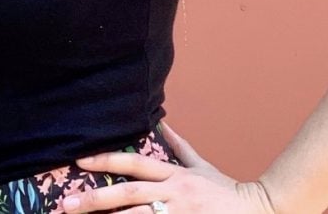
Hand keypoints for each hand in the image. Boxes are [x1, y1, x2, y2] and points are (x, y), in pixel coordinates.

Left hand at [64, 122, 275, 213]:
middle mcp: (174, 194)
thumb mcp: (202, 166)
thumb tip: (163, 123)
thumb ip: (180, 146)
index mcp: (174, 175)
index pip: (133, 164)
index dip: (106, 160)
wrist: (260, 212)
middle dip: (95, 199)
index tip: (80, 159)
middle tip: (67, 204)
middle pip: (128, 194)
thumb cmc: (227, 193)